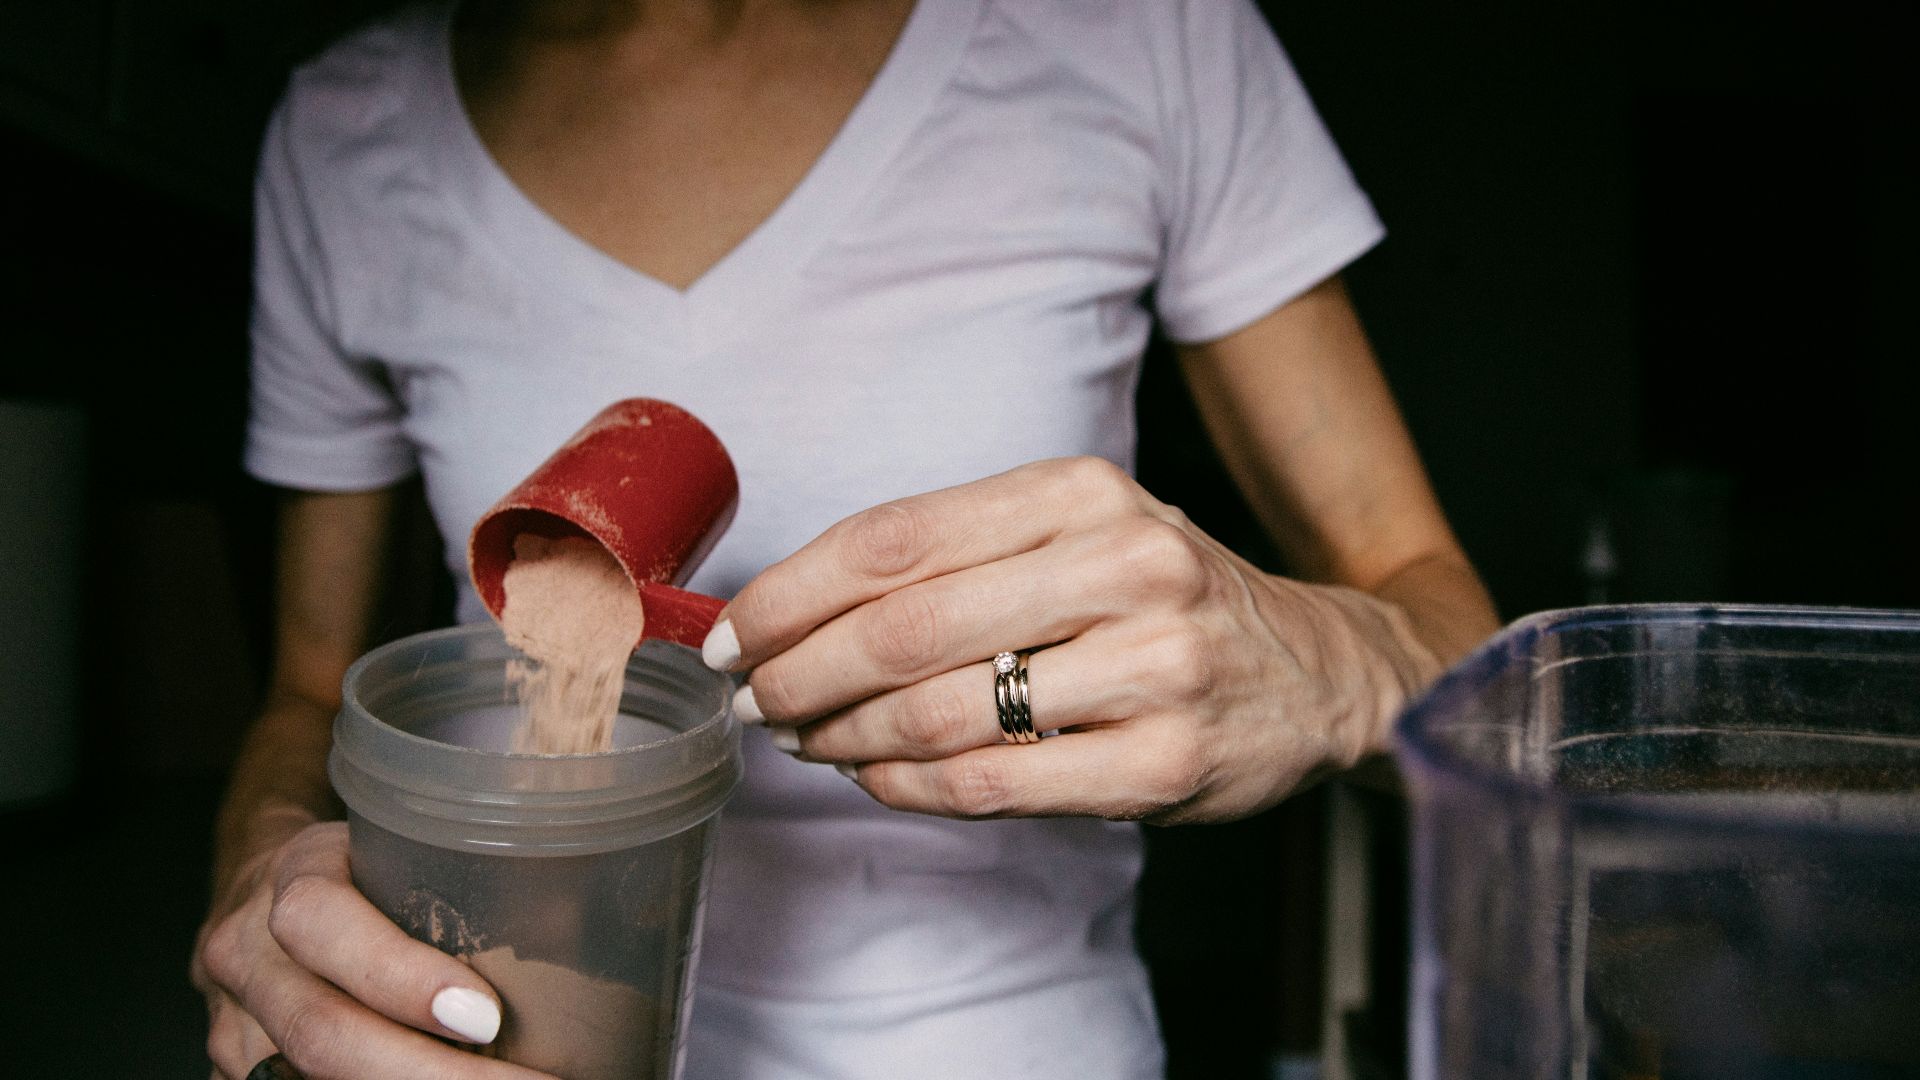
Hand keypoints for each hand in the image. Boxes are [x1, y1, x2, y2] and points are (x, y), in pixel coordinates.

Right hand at [192, 820, 546, 1079]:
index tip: (487, 1017)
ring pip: (312, 1078)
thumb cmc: (359, 867)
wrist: (267, 892)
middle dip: (431, 1075)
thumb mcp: (402, 846)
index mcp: (292, 880)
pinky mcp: (245, 1070)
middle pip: (322, 1031)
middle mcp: (250, 956)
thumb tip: (577, 921)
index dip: (402, 979)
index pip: (324, 924)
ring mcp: (238, 1025)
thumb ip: (464, 879)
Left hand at [704, 456, 1442, 823]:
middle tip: (753, 701)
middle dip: (798, 673)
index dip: (789, 593)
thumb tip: (795, 609)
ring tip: (805, 742)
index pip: (893, 538)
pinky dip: (912, 788)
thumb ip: (955, 554)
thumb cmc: (1163, 597)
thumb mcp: (1076, 531)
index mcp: (1082, 490)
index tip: (733, 633)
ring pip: (942, 711)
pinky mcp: (1166, 762)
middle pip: (903, 626)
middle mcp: (1125, 562)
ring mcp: (1154, 664)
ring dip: (845, 738)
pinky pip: (996, 783)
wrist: (1317, 670)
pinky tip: (877, 778)